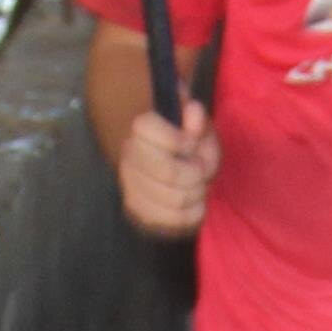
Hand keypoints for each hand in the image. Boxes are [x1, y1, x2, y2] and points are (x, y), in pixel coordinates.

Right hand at [117, 106, 220, 238]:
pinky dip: (193, 213)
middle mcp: (129, 157)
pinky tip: (195, 203)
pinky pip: (173, 220)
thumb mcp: (198, 128)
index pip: (148, 129)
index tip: (191, 144)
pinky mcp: (138, 212)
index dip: (178, 139)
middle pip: (168, 171)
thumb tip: (193, 110)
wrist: (167, 171)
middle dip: (195, 173)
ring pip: (174, 199)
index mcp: (140, 130)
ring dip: (197, 194)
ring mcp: (130, 186)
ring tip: (200, 188)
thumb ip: (198, 120)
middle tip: (202, 172)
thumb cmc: (188, 147)